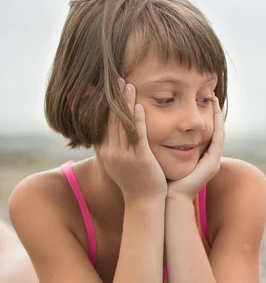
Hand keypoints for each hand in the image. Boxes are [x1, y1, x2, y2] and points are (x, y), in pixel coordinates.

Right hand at [98, 78, 166, 202]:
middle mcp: (110, 152)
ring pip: (122, 124)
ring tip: (128, 84)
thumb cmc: (136, 183)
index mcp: (105, 152)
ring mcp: (124, 156)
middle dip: (114, 98)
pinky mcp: (139, 159)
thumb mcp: (119, 163)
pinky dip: (137, 119)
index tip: (107, 87)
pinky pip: (137, 135)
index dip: (105, 104)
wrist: (144, 204)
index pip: (103, 122)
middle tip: (118, 78)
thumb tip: (109, 133)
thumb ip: (114, 147)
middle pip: (110, 119)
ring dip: (125, 102)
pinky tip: (139, 105)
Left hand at [167, 97, 223, 200]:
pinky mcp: (213, 163)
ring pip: (219, 133)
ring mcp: (213, 161)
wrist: (171, 199)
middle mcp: (209, 158)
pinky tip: (215, 114)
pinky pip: (218, 141)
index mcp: (200, 156)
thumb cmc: (165, 181)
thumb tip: (154, 130)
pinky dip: (218, 127)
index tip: (201, 100)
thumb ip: (165, 146)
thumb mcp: (167, 158)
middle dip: (215, 112)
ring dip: (218, 116)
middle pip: (215, 130)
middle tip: (212, 94)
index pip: (206, 132)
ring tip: (214, 99)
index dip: (205, 116)